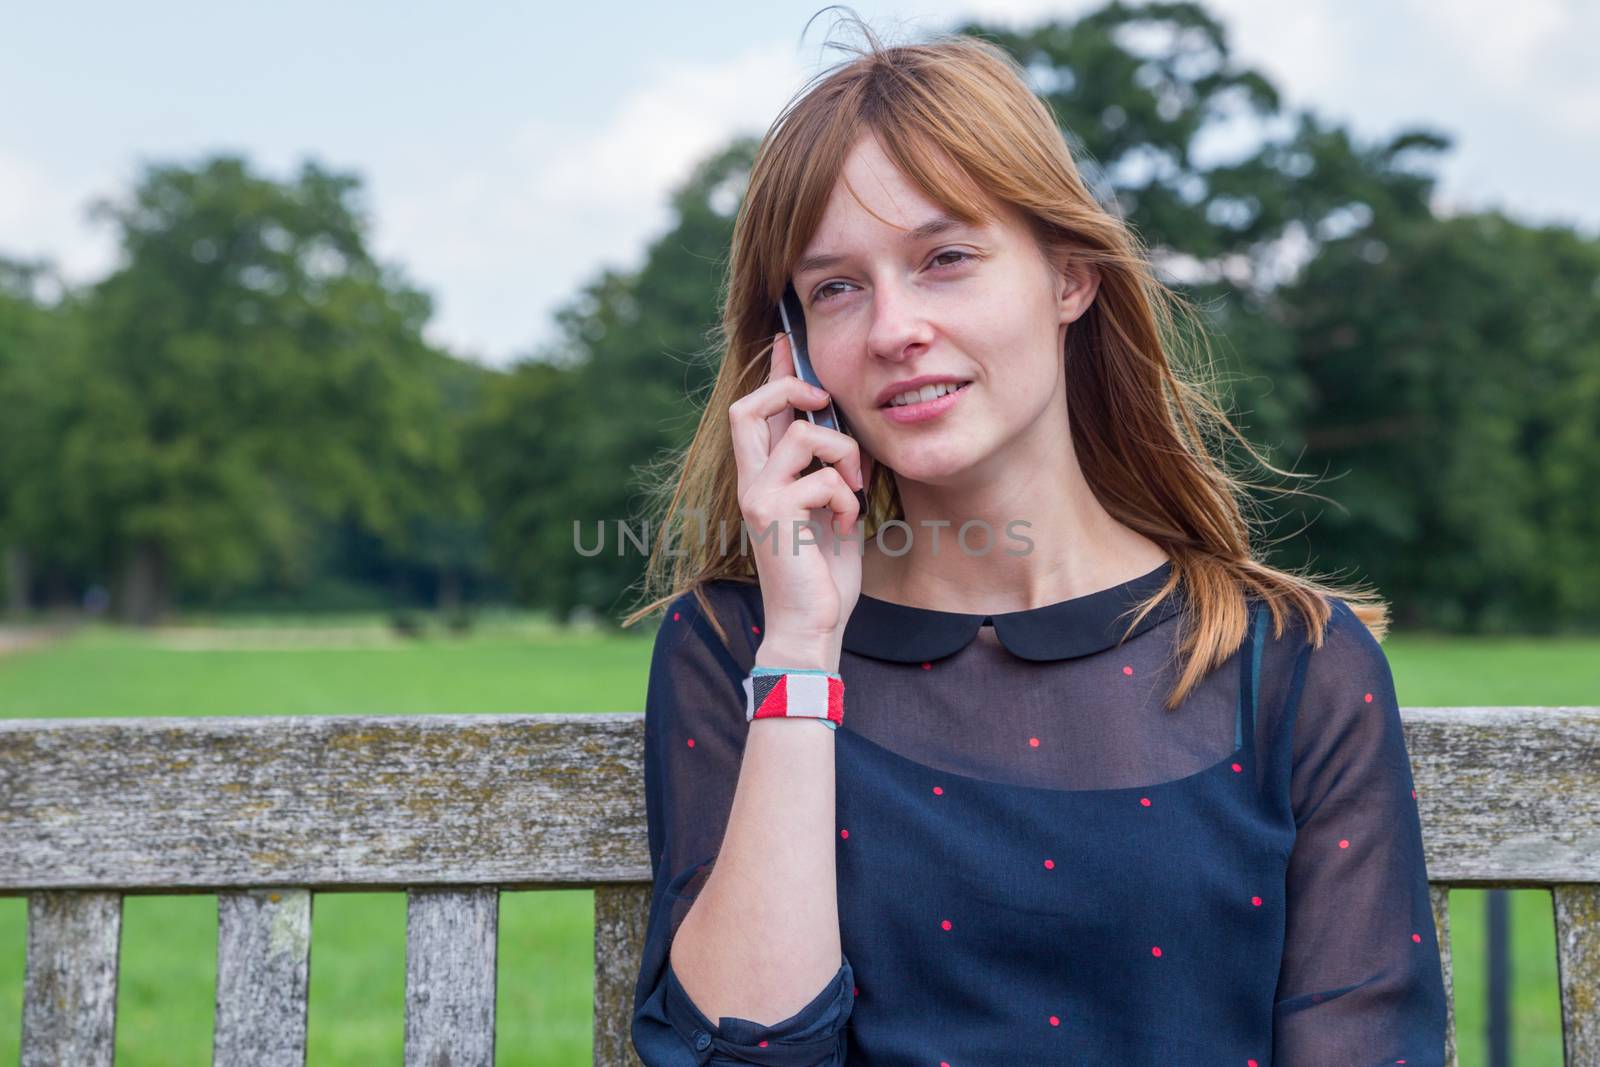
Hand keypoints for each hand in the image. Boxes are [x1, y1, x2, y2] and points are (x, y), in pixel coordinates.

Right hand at [728, 331, 870, 663]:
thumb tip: (846, 436)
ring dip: (842, 454)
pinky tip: (844, 526)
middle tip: (824, 401)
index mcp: (764, 479)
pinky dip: (846, 497)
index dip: (773, 373)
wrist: (813, 626)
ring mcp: (756, 496)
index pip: (758, 412)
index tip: (787, 342)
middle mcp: (751, 483)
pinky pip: (821, 477)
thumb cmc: (823, 576)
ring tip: (853, 489)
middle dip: (791, 388)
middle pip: (747, 406)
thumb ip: (830, 474)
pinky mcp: (770, 513)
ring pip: (801, 435)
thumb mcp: (832, 512)